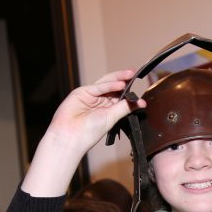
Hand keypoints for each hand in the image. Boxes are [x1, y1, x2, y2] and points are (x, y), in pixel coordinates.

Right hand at [22, 70, 145, 196]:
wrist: (71, 136)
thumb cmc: (89, 132)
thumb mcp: (112, 118)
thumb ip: (125, 108)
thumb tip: (141, 103)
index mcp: (108, 109)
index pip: (120, 97)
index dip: (130, 92)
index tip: (141, 90)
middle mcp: (100, 102)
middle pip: (114, 88)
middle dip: (124, 81)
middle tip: (135, 75)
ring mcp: (90, 96)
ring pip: (106, 84)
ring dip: (118, 79)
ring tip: (130, 75)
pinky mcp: (82, 92)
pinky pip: (98, 87)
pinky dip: (109, 85)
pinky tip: (120, 84)